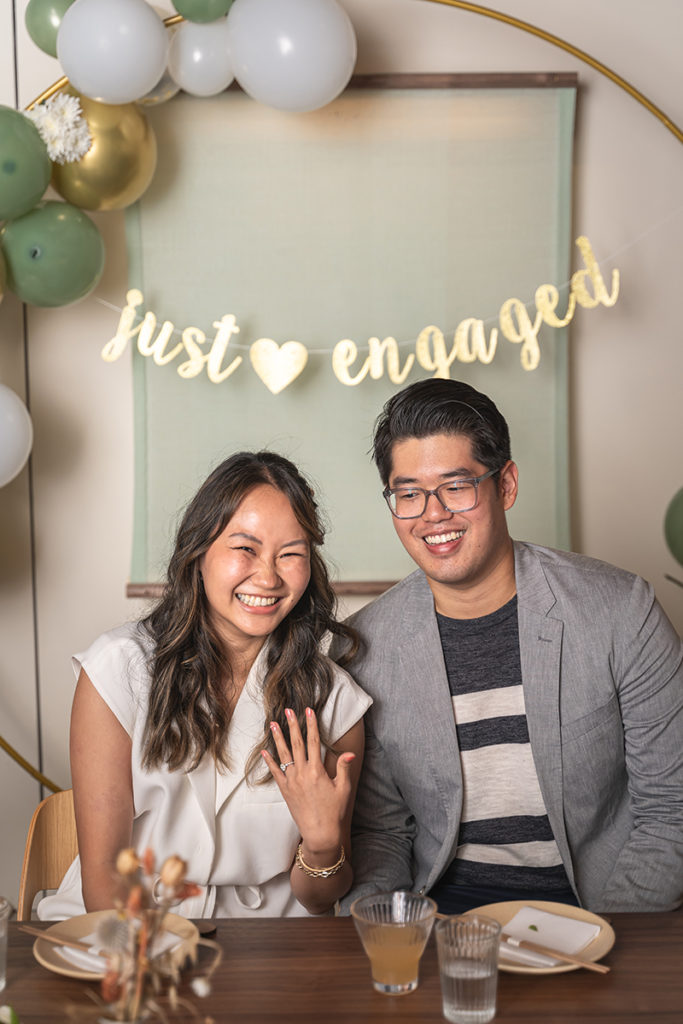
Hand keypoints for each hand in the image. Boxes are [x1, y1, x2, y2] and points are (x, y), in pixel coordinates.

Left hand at [261, 707, 354, 857]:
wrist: (320, 833)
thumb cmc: (334, 812)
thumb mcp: (343, 789)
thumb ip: (343, 768)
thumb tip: (349, 752)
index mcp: (317, 770)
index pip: (314, 742)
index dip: (311, 725)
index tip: (309, 711)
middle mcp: (302, 773)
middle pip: (297, 743)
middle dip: (293, 725)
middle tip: (289, 710)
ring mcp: (291, 781)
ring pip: (283, 755)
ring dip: (278, 738)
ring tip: (273, 724)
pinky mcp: (285, 790)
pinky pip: (275, 773)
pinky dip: (269, 761)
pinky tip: (264, 751)